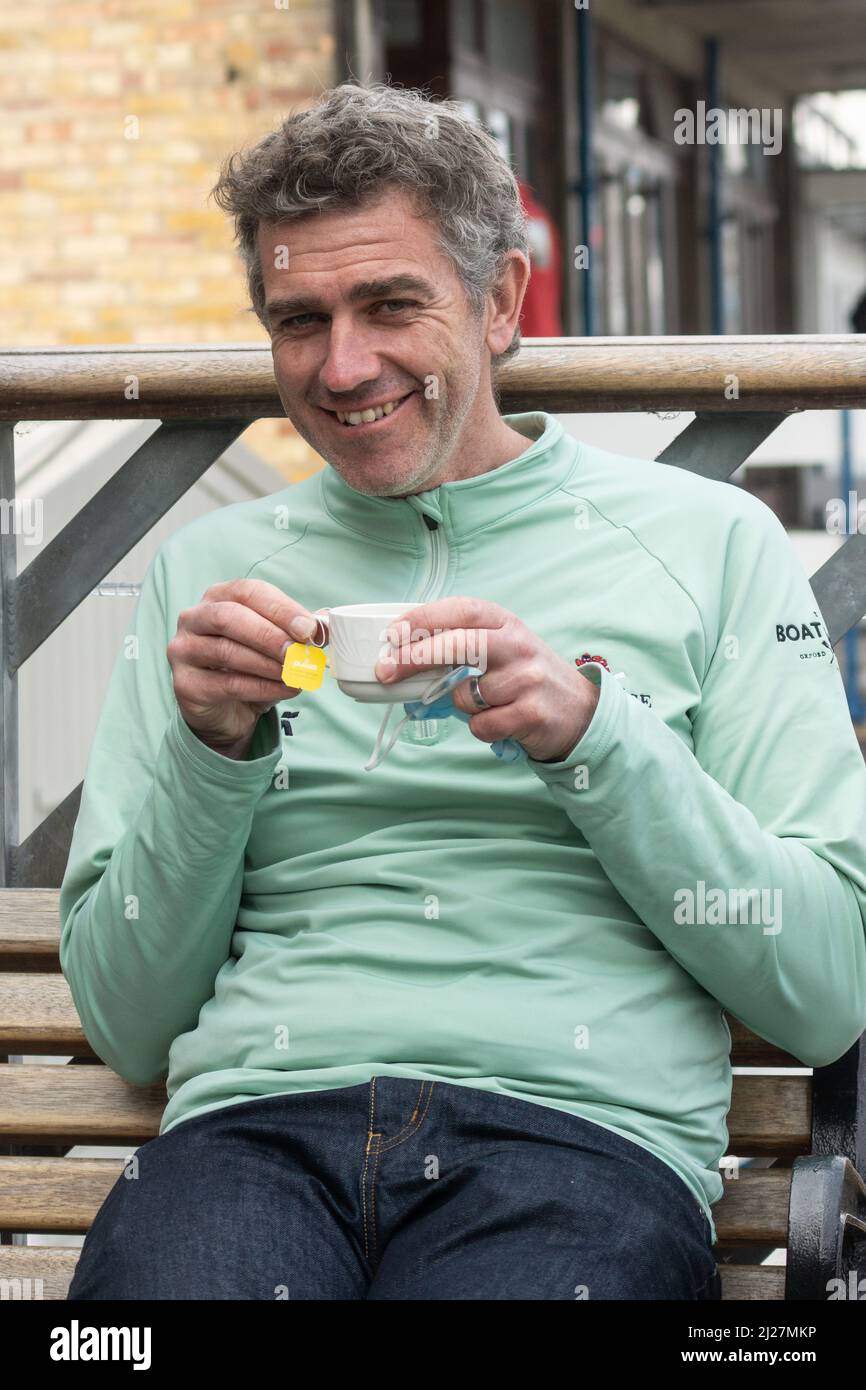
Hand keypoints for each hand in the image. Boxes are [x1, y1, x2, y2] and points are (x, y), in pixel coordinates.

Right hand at [167, 578, 327, 758]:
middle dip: (270, 634)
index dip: (280, 608)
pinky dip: (263, 687)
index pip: (247, 592)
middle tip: (299, 651)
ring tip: (296, 673)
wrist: (226, 710)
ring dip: (268, 664)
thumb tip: (324, 625)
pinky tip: (287, 689)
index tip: (309, 628)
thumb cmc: (249, 667)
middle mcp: (194, 619)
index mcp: (217, 598)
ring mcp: (184, 651)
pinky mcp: (185, 684)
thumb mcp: (275, 644)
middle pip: (229, 617)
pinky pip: (227, 683)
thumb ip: (295, 631)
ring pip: (227, 651)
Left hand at [373, 597, 599, 762]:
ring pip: (463, 695)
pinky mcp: (531, 713)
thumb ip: (462, 647)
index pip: (462, 611)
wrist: (581, 712)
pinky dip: (480, 728)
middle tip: (385, 671)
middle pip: (459, 645)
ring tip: (488, 704)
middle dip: (414, 658)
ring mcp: (527, 679)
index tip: (393, 632)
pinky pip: (479, 725)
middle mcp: (518, 645)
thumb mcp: (501, 650)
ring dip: (461, 706)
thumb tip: (402, 658)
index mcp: (506, 623)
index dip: (424, 618)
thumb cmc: (527, 679)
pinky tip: (501, 721)